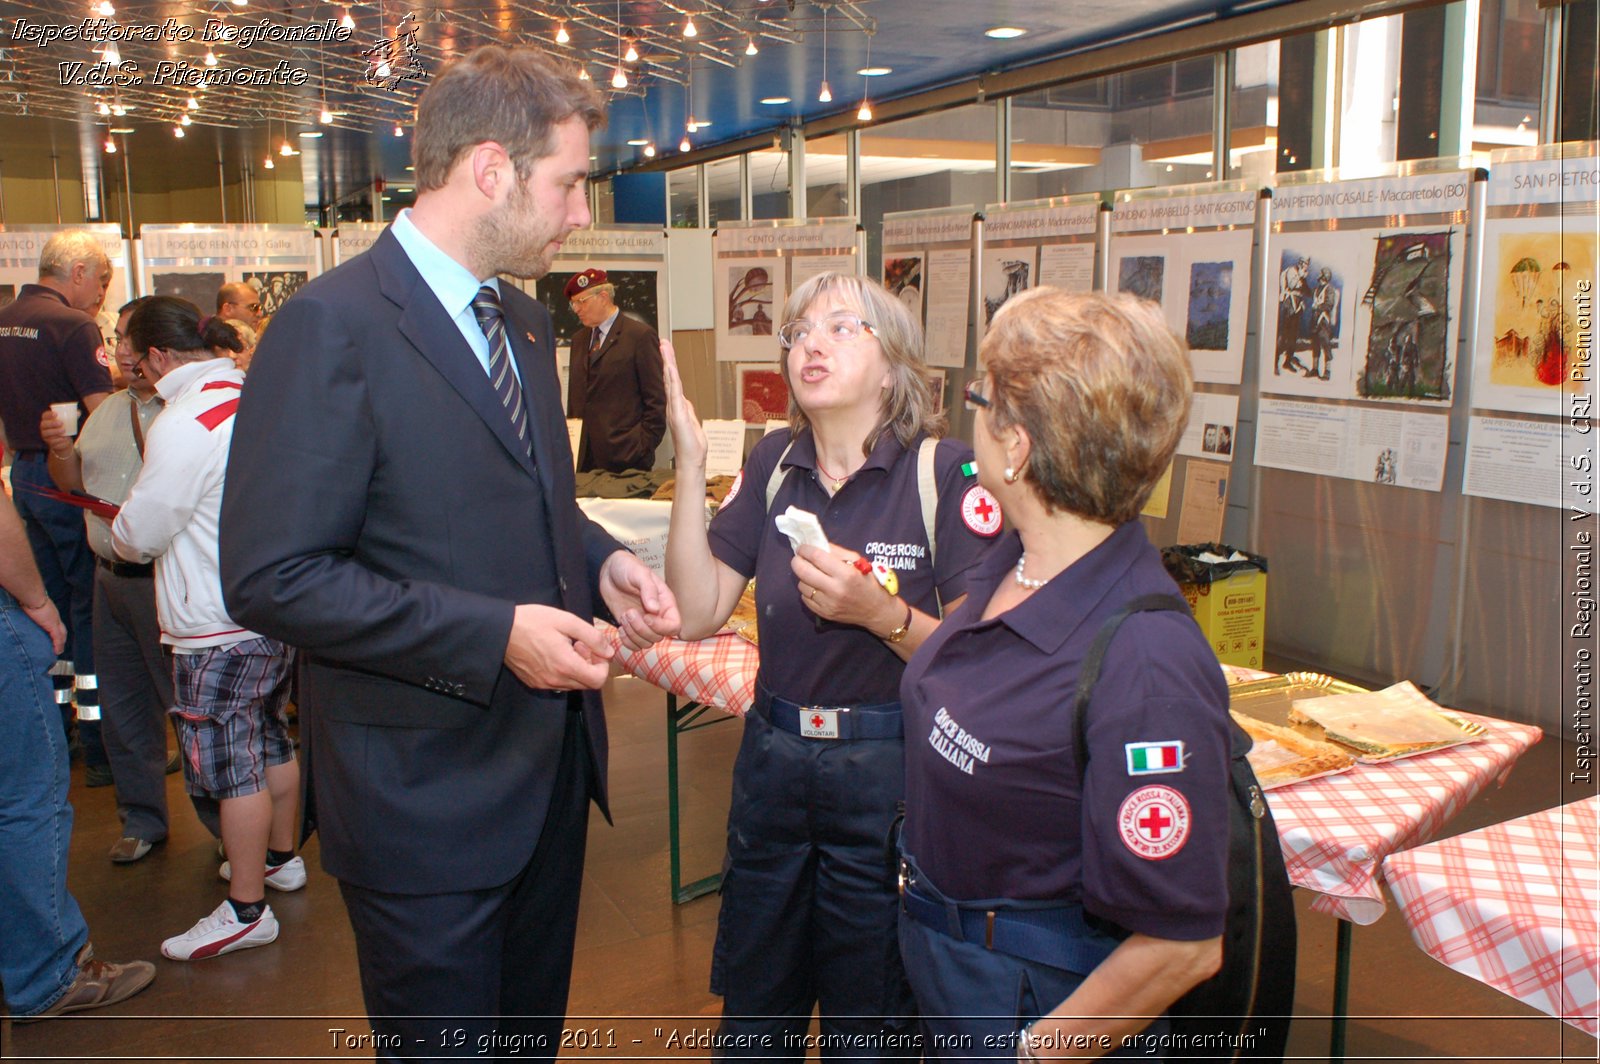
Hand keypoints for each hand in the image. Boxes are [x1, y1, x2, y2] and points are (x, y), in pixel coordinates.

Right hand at [22, 597, 66, 654]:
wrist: (33, 598)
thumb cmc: (30, 600)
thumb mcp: (33, 608)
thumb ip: (33, 613)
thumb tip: (26, 613)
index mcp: (51, 613)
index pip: (57, 624)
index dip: (58, 632)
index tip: (57, 638)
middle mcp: (55, 617)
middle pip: (62, 630)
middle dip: (62, 639)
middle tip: (59, 647)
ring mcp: (55, 621)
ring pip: (61, 635)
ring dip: (61, 644)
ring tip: (58, 651)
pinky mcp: (52, 625)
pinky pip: (57, 638)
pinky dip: (58, 645)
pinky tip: (57, 651)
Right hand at [39, 410, 71, 458]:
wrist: (64, 442)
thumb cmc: (64, 429)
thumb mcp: (68, 423)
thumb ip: (73, 417)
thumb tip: (79, 412)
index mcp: (47, 421)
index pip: (44, 416)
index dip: (49, 414)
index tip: (56, 413)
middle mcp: (44, 428)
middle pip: (44, 424)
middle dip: (52, 423)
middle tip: (61, 423)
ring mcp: (46, 436)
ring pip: (47, 433)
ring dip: (55, 431)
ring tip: (64, 430)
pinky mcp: (50, 443)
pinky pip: (52, 442)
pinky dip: (58, 440)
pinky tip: (63, 439)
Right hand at [503, 604, 612, 690]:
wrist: (500, 630)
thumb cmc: (533, 621)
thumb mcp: (566, 621)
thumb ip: (592, 637)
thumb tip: (609, 651)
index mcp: (566, 666)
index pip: (598, 680)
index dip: (602, 665)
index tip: (594, 649)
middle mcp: (556, 680)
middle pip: (587, 684)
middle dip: (590, 665)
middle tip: (580, 644)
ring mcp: (544, 684)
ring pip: (573, 684)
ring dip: (578, 668)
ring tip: (567, 646)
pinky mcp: (535, 683)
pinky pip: (559, 683)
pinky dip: (564, 671)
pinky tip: (555, 653)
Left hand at [600, 550, 681, 649]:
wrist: (609, 571)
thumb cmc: (627, 568)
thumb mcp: (639, 574)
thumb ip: (648, 590)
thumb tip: (655, 609)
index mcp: (666, 603)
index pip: (674, 626)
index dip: (661, 627)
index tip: (647, 616)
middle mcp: (658, 616)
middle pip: (658, 637)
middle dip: (641, 629)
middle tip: (629, 612)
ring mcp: (644, 623)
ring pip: (646, 643)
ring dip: (633, 634)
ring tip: (624, 616)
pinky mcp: (631, 628)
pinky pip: (634, 645)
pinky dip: (627, 641)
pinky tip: (620, 627)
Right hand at [661, 339, 706, 473]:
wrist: (691, 459)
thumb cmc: (691, 444)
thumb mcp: (692, 422)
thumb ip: (688, 410)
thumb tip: (685, 400)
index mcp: (676, 406)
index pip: (672, 382)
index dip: (669, 366)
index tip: (666, 351)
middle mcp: (673, 405)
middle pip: (668, 377)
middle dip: (666, 359)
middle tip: (663, 342)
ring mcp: (674, 408)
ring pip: (670, 381)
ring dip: (667, 363)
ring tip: (664, 347)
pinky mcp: (678, 414)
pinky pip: (674, 393)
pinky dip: (671, 379)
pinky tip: (669, 368)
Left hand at [792, 544, 902, 634]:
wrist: (876, 611)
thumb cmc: (868, 582)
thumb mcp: (859, 562)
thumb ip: (837, 552)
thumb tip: (816, 544)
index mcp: (846, 574)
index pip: (817, 557)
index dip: (805, 550)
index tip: (802, 547)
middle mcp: (836, 590)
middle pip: (803, 571)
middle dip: (797, 561)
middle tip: (798, 558)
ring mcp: (828, 604)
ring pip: (802, 585)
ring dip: (803, 577)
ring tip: (812, 574)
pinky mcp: (823, 614)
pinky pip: (805, 598)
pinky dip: (807, 590)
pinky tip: (816, 587)